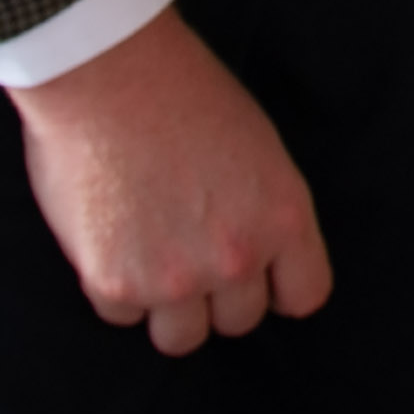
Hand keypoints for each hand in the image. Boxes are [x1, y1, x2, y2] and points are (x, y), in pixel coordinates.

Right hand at [5, 6, 331, 355]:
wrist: (107, 74)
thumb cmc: (185, 93)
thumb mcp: (259, 148)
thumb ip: (263, 211)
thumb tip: (259, 257)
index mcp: (284, 218)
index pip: (305, 296)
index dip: (279, 287)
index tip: (260, 274)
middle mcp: (236, 257)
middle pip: (240, 322)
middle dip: (220, 295)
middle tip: (192, 252)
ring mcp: (173, 278)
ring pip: (181, 338)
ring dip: (168, 308)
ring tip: (152, 259)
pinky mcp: (112, 283)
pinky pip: (122, 316)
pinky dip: (116, 289)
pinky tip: (112, 241)